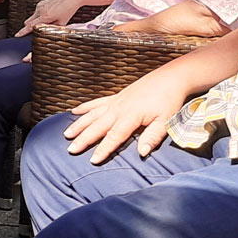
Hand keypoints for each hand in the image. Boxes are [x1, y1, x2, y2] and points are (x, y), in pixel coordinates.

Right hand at [16, 0, 85, 35]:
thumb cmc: (68, 9)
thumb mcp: (61, 23)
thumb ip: (51, 28)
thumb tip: (45, 32)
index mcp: (45, 16)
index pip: (30, 26)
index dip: (23, 32)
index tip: (18, 35)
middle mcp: (40, 10)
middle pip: (28, 22)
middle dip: (30, 27)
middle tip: (36, 30)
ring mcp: (40, 6)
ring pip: (32, 17)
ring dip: (35, 21)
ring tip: (48, 21)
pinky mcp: (41, 3)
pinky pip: (36, 12)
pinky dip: (39, 16)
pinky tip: (48, 15)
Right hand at [64, 73, 182, 163]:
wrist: (170, 78)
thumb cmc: (169, 100)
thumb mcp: (166, 121)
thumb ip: (152, 137)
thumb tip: (142, 153)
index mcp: (130, 116)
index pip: (114, 136)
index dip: (103, 149)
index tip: (92, 160)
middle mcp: (119, 108)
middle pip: (97, 126)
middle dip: (83, 139)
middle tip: (71, 149)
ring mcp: (116, 101)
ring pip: (92, 114)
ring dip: (79, 124)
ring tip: (67, 134)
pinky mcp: (116, 96)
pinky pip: (96, 103)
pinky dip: (85, 107)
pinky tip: (74, 112)